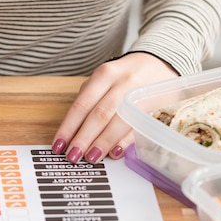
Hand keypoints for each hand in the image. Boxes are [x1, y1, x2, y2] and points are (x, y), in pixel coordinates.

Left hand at [51, 52, 177, 163]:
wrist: (162, 63)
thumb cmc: (124, 78)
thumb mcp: (103, 81)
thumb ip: (89, 102)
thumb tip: (72, 134)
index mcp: (104, 75)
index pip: (81, 105)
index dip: (68, 128)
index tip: (58, 146)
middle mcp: (123, 83)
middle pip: (99, 114)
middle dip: (84, 138)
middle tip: (73, 156)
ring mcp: (141, 94)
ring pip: (119, 121)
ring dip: (103, 142)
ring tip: (91, 158)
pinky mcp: (157, 106)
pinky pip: (139, 126)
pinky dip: (125, 141)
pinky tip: (115, 153)